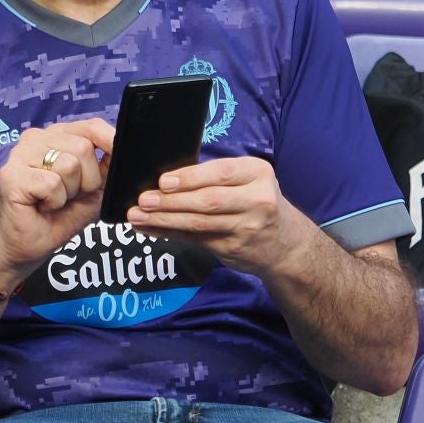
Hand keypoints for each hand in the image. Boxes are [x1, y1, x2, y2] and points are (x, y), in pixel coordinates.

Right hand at [0, 120, 115, 281]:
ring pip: (69, 165)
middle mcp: (36, 138)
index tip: (118, 158)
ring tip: (53, 201)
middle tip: (68, 195)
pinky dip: (54, 202)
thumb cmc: (57, 215)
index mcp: (55, 136)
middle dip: (87, 180)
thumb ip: (106, 165)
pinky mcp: (12, 174)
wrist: (27, 245)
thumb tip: (124, 148)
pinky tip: (41, 206)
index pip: (91, 126)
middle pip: (83, 147)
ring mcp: (20, 154)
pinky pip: (52, 184)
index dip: (110, 141)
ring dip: (69, 193)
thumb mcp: (93, 188)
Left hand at [127, 155, 296, 274]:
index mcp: (258, 174)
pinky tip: (150, 229)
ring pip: (199, 223)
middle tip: (143, 200)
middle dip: (171, 201)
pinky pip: (195, 239)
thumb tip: (166, 178)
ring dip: (164, 219)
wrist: (286, 244)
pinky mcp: (233, 249)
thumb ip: (216, 177)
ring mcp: (246, 228)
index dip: (190, 178)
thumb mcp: (249, 181)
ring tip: (138, 215)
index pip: (221, 173)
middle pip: (208, 201)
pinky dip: (169, 233)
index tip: (163, 182)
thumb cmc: (257, 203)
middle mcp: (257, 200)